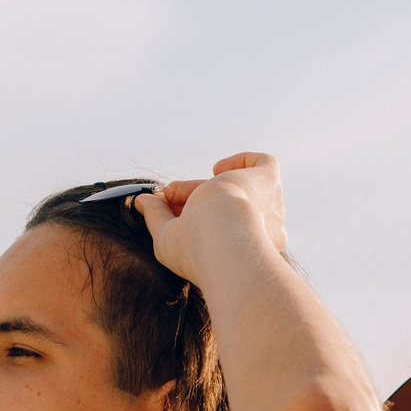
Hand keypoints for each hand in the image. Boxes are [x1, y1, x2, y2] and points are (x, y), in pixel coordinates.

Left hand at [130, 152, 285, 285]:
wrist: (223, 237)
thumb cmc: (197, 249)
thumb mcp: (166, 236)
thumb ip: (156, 217)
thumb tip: (141, 202)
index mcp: (242, 247)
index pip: (218, 222)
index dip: (189, 210)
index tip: (167, 204)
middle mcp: (261, 230)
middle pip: (228, 204)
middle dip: (194, 197)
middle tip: (170, 194)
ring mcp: (269, 207)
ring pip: (239, 187)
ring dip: (208, 185)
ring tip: (186, 189)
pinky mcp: (270, 183)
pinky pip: (265, 165)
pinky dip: (241, 161)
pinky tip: (218, 169)